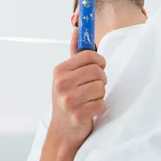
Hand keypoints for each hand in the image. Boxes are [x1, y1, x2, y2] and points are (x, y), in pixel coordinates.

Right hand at [48, 28, 106, 151]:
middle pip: (97, 71)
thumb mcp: (66, 75)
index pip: (88, 55)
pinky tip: (90, 109)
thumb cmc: (67, 97)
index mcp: (59, 71)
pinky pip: (101, 104)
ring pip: (100, 87)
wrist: (62, 130)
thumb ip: (74, 52)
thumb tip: (76, 29)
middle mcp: (61, 84)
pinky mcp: (78, 115)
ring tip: (90, 98)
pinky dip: (99, 107)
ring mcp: (68, 100)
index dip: (99, 60)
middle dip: (101, 79)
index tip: (99, 66)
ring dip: (100, 93)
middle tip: (95, 85)